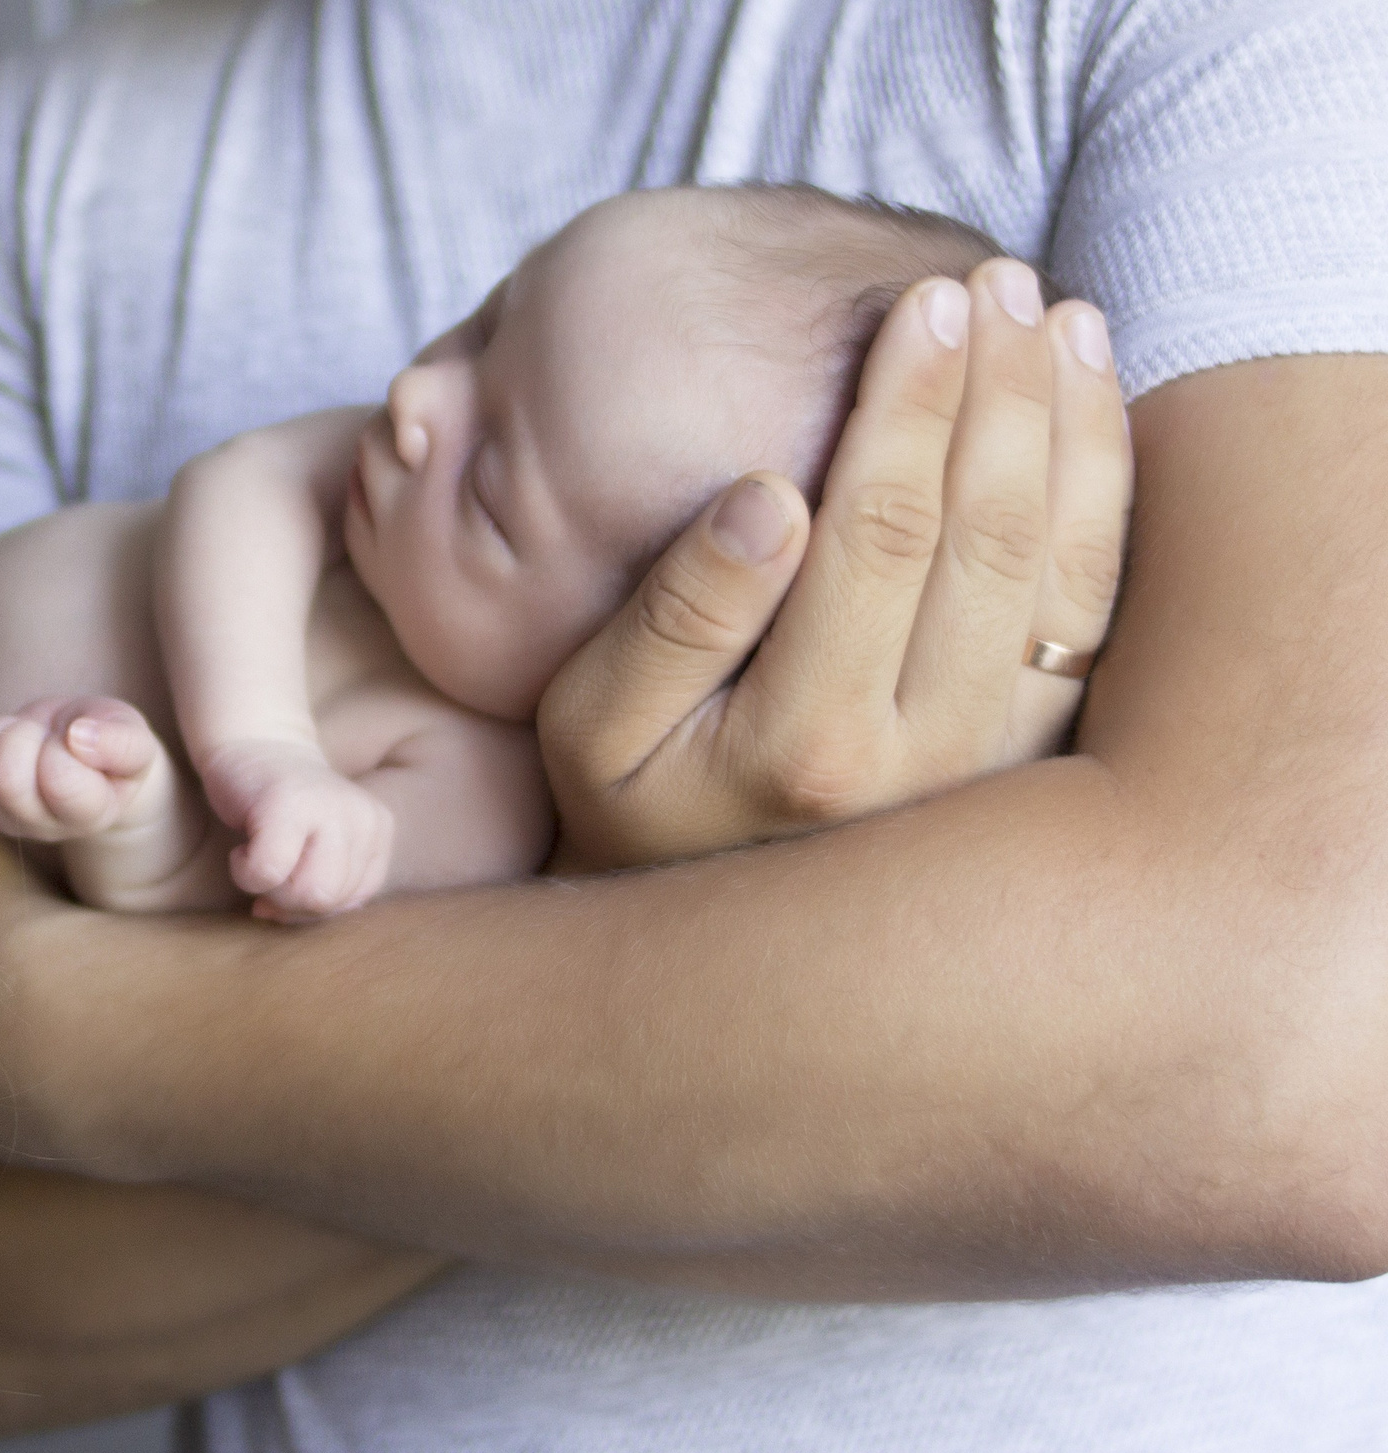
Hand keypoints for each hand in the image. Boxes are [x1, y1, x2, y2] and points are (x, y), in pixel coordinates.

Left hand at [0, 696, 170, 841]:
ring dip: (1, 736)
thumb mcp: (132, 733)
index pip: (58, 780)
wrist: (77, 742)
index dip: (62, 744)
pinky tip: (3, 740)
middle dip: (24, 736)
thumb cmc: (108, 738)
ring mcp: (4, 819)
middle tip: (44, 731)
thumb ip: (120, 741)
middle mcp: (43, 828)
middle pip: (8, 780)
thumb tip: (80, 738)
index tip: (75, 734)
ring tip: (26, 734)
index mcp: (90, 814)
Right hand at [196, 738, 393, 919]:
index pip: (351, 901)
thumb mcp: (317, 852)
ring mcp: (329, 808)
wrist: (254, 745)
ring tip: (259, 855)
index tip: (288, 874)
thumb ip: (316, 892)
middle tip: (270, 866)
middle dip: (287, 900)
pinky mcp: (287, 804)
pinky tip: (242, 849)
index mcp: (378, 830)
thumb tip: (276, 917)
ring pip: (303, 894)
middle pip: (326, 901)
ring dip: (267, 889)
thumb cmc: (281, 809)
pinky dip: (244, 873)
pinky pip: (267, 873)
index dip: (309, 903)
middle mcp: (363, 817)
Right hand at [540, 261, 1129, 872]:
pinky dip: (1105, 488)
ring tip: (1048, 312)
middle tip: (990, 279)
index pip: (880, 532)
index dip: (911, 405)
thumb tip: (769, 496)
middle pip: (991, 534)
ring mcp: (1002, 763)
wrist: (717, 930)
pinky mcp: (1042, 752)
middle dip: (997, 388)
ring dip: (1067, 423)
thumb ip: (672, 617)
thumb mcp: (590, 726)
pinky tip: (1086, 398)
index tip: (921, 302)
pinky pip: (1101, 604)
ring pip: (1066, 565)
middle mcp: (929, 761)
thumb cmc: (633, 800)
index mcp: (808, 744)